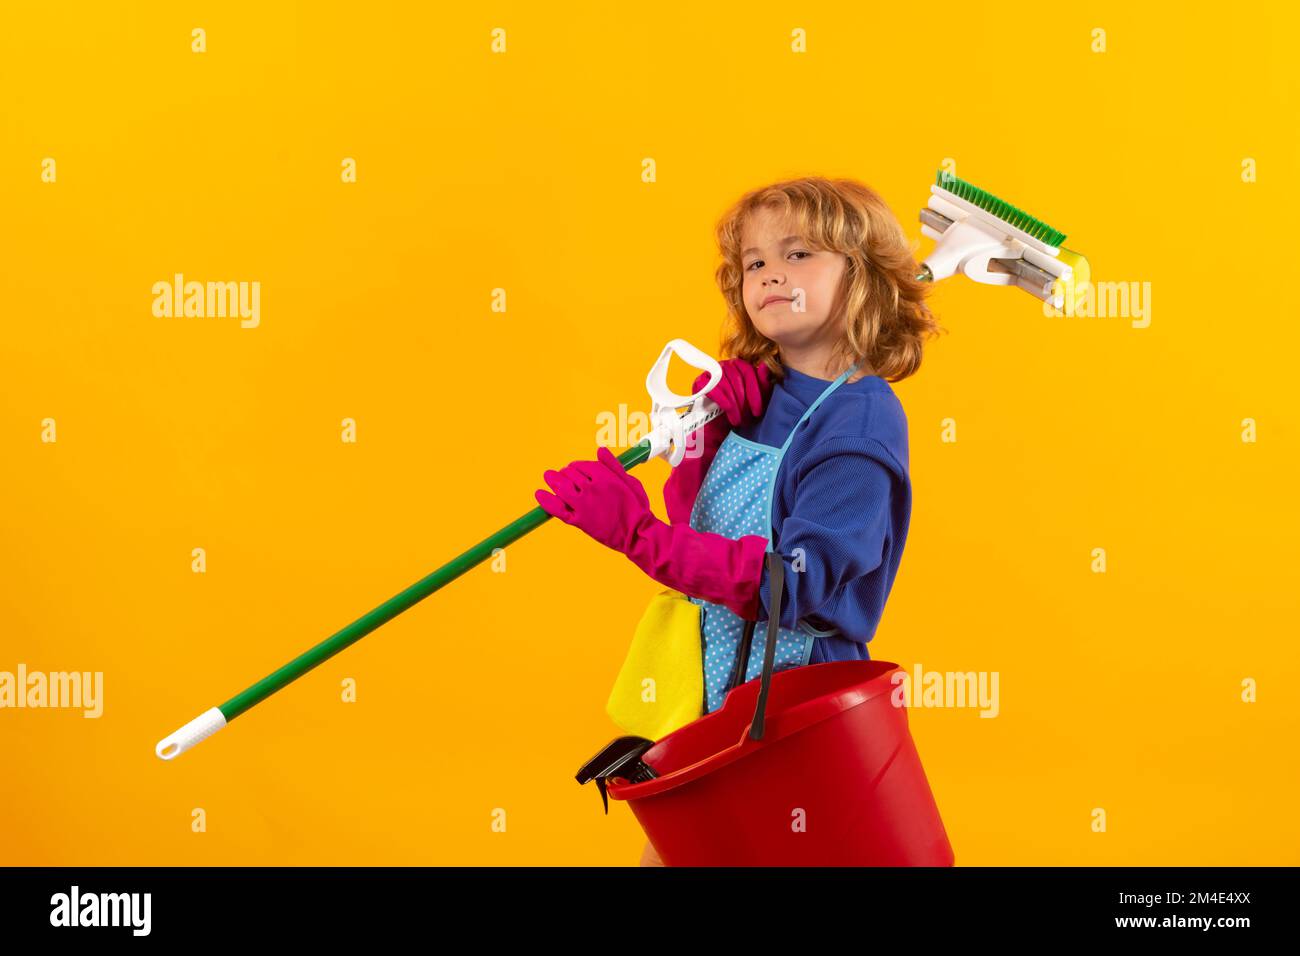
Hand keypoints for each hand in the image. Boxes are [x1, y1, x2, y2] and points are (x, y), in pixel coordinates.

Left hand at [535, 446, 652, 553]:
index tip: (576, 470)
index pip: (581, 465)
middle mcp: (592, 488)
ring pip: (562, 488)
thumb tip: (600, 449)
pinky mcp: (579, 521)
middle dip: (566, 473)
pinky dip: (547, 502)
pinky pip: (558, 509)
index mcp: (604, 477)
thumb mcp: (630, 481)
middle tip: (565, 476)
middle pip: (569, 474)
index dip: (577, 466)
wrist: (637, 534)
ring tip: (549, 477)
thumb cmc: (636, 507)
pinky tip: (539, 495)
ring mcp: (584, 505)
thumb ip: (612, 465)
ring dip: (553, 481)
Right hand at [694, 358, 773, 429]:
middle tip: (746, 418)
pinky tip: (727, 409)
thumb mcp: (756, 400)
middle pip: (736, 378)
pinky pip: (711, 388)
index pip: (748, 371)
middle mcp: (726, 365)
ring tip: (737, 420)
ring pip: (724, 384)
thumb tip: (765, 366)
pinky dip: (720, 400)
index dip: (754, 393)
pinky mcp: (700, 382)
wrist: (720, 425)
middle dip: (743, 402)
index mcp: (740, 365)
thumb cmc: (740, 411)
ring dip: (733, 405)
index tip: (757, 411)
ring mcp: (711, 372)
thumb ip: (763, 383)